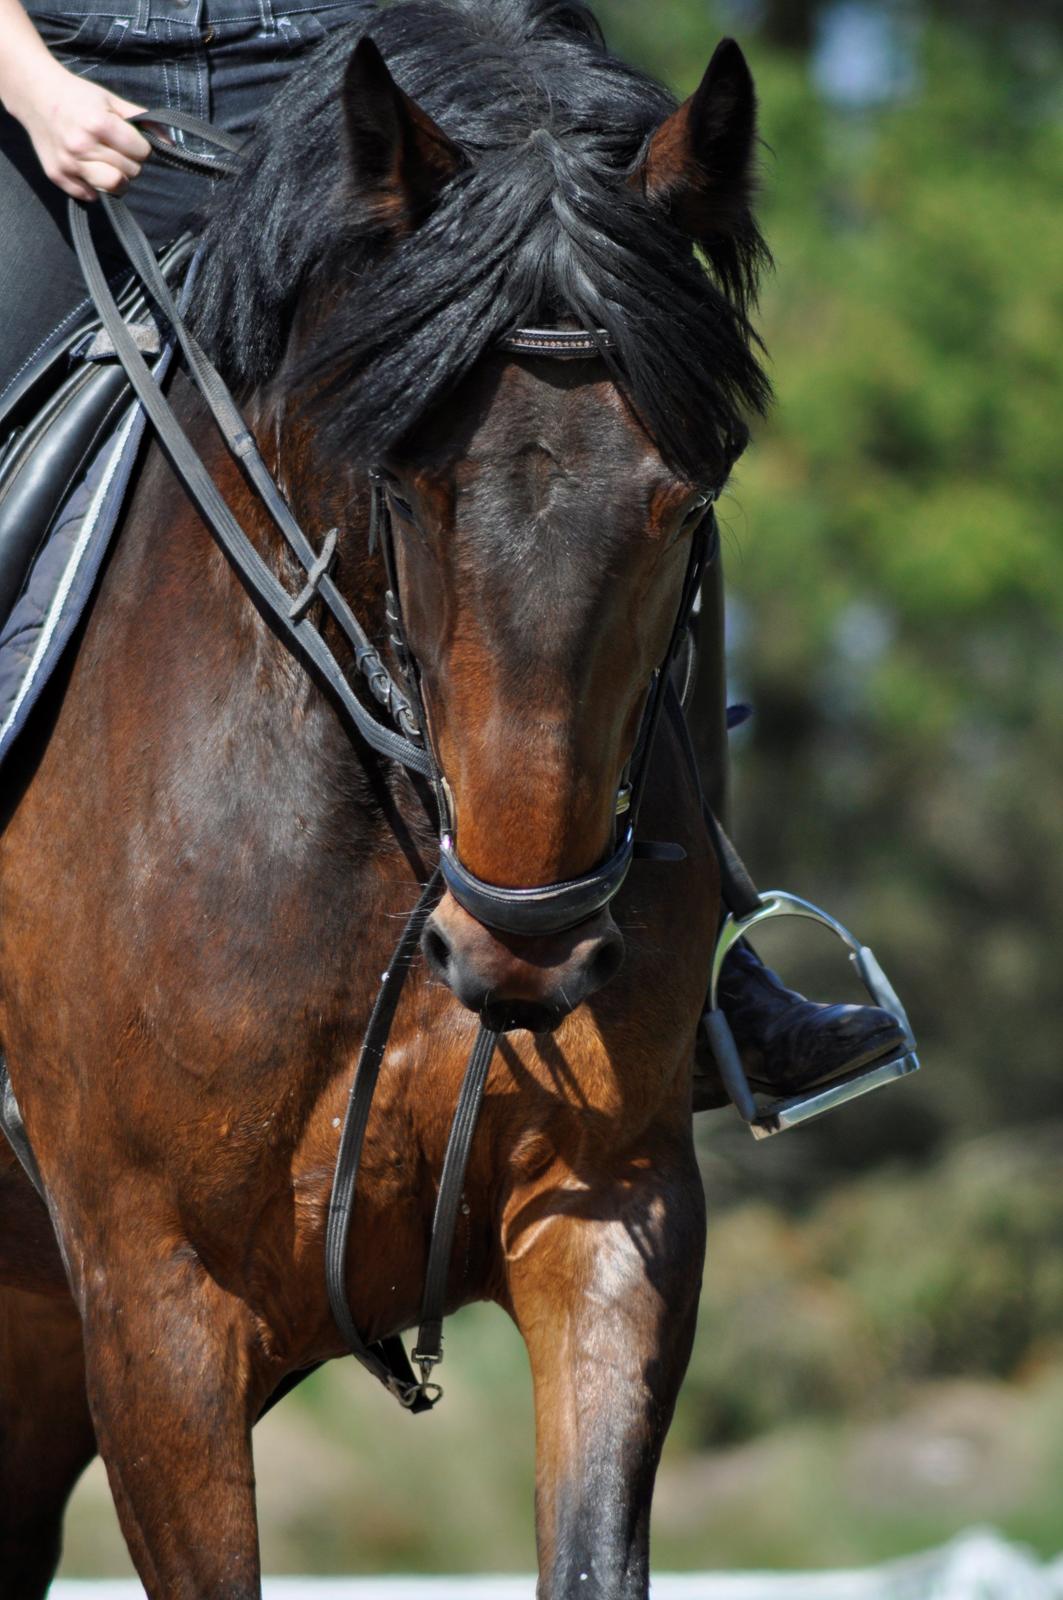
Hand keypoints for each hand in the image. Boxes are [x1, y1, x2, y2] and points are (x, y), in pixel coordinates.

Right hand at [10, 62, 151, 200]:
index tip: (131, 141)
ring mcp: (69, 163)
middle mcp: (83, 146)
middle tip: (117, 149)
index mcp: (98, 123)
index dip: (141, 147)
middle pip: (131, 171)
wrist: (35, 95)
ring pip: (114, 186)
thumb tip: (170, 142)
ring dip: (118, 178)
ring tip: (109, 163)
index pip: (141, 152)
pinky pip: (91, 195)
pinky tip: (89, 168)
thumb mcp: (110, 100)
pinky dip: (94, 186)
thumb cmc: (77, 96)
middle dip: (130, 161)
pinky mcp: (59, 176)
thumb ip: (141, 119)